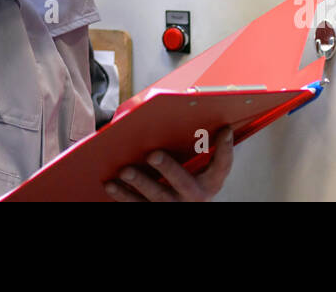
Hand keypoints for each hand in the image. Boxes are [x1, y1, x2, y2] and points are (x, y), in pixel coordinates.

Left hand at [103, 126, 234, 201]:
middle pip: (182, 182)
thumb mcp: (201, 169)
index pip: (222, 165)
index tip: (225, 129)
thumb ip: (203, 149)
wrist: (183, 208)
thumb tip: (212, 121)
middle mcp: (193, 197)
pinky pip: (137, 206)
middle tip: (153, 154)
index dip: (225, 148)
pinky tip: (110, 184)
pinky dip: (122, 195)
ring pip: (156, 197)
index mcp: (209, 183)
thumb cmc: (188, 181)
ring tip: (124, 171)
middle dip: (168, 168)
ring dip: (139, 183)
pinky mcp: (155, 213)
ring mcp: (173, 207)